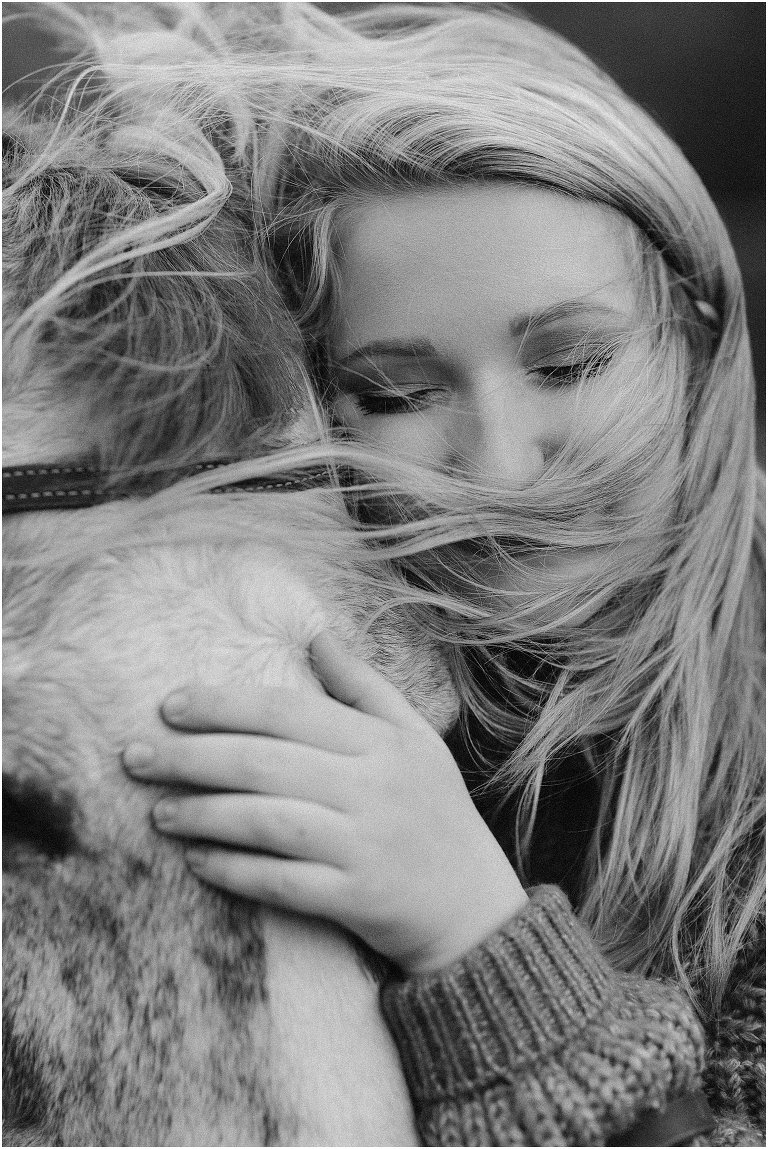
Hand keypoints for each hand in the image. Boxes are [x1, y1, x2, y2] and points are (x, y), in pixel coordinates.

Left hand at [122, 630, 527, 974]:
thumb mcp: (416, 739)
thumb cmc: (437, 813)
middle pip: (266, 763)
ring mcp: (366, 845)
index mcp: (383, 743)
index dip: (224, 705)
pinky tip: (197, 862)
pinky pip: (283, 883)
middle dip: (192, 757)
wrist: (475, 910)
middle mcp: (374, 788)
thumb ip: (364, 687)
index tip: (170, 704)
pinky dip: (235, 871)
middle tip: (135, 755)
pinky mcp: (358, 899)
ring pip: (267, 822)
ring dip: (204, 814)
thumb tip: (318, 634)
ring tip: (157, 812)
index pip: (289, 711)